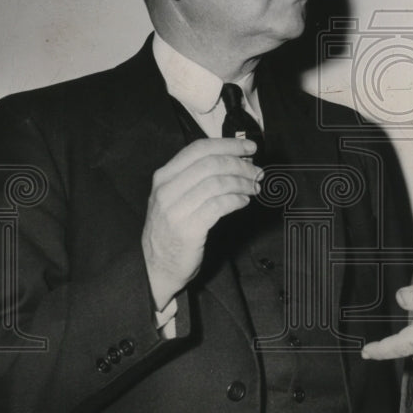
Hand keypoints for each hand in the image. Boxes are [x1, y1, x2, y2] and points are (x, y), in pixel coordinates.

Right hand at [142, 137, 262, 308]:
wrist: (156, 267)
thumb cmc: (172, 229)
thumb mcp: (174, 196)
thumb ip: (195, 177)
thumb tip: (233, 158)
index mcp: (164, 176)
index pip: (199, 148)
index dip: (228, 144)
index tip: (249, 147)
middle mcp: (166, 190)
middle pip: (211, 164)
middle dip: (240, 164)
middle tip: (256, 171)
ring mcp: (175, 210)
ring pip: (217, 183)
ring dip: (242, 183)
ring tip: (254, 187)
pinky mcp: (187, 229)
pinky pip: (219, 206)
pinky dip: (236, 200)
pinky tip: (244, 202)